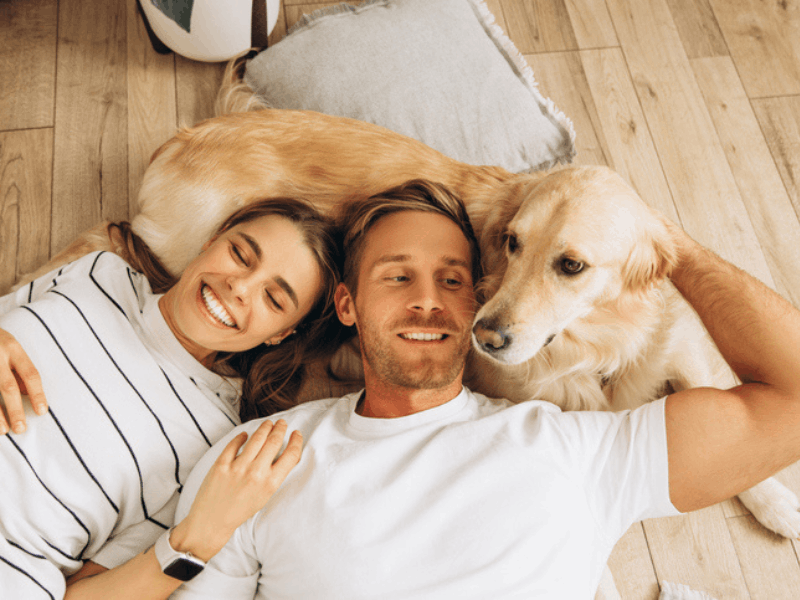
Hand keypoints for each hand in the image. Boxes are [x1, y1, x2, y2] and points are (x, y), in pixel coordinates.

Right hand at [0, 328, 46, 433]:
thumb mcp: (11, 347)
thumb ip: (19, 369)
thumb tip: (29, 394)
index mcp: (12, 347)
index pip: (30, 373)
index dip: (37, 394)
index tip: (42, 412)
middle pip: (7, 386)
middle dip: (15, 409)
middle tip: (22, 428)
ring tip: (4, 430)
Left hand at [172, 419, 301, 559]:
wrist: (212, 522)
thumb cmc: (240, 511)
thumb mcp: (264, 496)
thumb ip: (274, 476)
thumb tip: (283, 454)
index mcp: (270, 483)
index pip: (290, 455)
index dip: (296, 441)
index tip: (296, 433)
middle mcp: (256, 473)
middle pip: (274, 442)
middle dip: (280, 429)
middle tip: (282, 423)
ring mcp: (237, 467)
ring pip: (256, 438)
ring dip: (264, 428)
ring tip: (267, 423)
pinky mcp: (221, 464)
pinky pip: (234, 444)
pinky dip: (241, 437)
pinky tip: (244, 435)